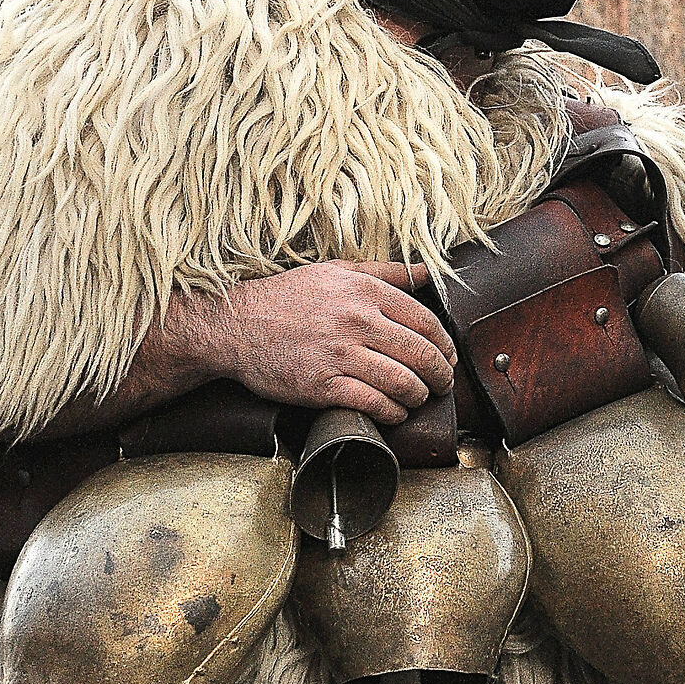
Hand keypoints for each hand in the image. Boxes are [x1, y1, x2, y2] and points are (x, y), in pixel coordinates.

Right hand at [202, 262, 457, 427]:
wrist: (236, 326)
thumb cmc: (287, 298)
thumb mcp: (335, 271)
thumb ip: (384, 271)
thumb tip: (427, 271)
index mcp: (364, 292)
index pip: (425, 321)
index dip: (444, 344)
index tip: (448, 357)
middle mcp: (357, 321)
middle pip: (421, 354)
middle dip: (440, 374)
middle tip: (443, 384)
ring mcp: (340, 355)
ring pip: (403, 382)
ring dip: (419, 396)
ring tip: (419, 399)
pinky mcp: (323, 386)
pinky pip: (374, 403)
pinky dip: (392, 412)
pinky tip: (394, 412)